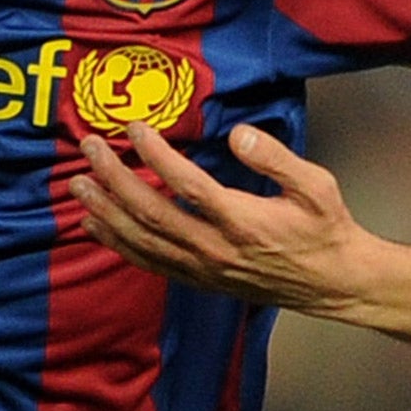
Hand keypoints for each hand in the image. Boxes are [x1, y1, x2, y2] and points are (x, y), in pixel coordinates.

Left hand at [72, 122, 364, 311]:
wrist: (332, 283)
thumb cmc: (325, 228)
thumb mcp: (316, 185)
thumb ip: (276, 158)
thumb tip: (238, 133)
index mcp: (243, 221)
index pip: (188, 186)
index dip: (157, 156)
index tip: (135, 127)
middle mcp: (216, 249)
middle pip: (152, 214)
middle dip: (115, 179)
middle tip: (89, 148)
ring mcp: (203, 268)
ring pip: (142, 241)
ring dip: (106, 212)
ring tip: (78, 184)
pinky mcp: (198, 279)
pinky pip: (148, 262)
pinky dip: (117, 244)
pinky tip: (96, 226)